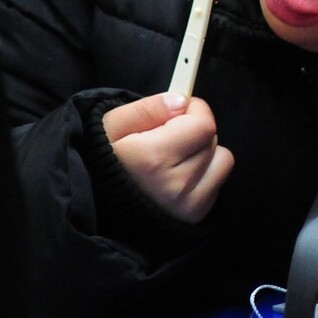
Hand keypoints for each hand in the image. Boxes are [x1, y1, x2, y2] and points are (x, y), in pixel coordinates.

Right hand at [102, 93, 234, 223]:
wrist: (96, 203)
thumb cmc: (103, 159)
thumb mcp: (113, 124)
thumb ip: (148, 108)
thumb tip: (180, 102)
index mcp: (153, 159)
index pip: (204, 125)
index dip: (194, 111)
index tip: (178, 111)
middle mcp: (174, 185)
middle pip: (211, 140)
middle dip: (194, 130)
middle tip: (167, 137)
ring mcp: (187, 205)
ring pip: (221, 159)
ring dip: (203, 152)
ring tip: (173, 157)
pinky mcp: (195, 215)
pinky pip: (217, 181)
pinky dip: (204, 173)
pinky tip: (178, 175)